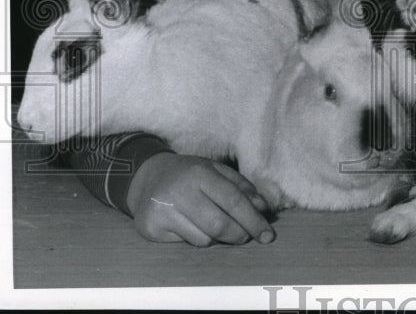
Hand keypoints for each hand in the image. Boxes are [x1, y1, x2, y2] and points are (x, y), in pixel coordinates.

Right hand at [126, 153, 274, 245]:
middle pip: (219, 224)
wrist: (147, 178)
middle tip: (246, 237)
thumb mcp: (216, 171)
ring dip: (219, 239)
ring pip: (204, 238)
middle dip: (240, 235)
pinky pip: (186, 243)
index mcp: (201, 173)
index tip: (268, 235)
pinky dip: (198, 239)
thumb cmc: (190, 175)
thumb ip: (242, 188)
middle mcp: (180, 191)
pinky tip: (194, 227)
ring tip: (218, 228)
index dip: (254, 220)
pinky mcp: (151, 227)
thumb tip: (263, 209)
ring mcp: (164, 210)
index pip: (234, 200)